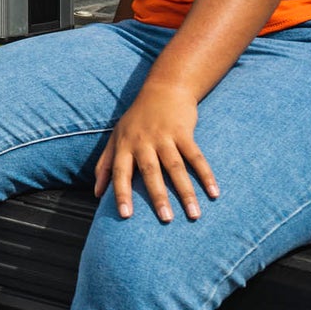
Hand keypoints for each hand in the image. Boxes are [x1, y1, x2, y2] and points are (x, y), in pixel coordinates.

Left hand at [94, 82, 218, 221]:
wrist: (163, 90)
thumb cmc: (136, 120)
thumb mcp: (115, 138)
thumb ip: (104, 165)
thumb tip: (96, 194)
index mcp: (124, 145)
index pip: (120, 172)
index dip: (121, 193)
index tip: (125, 216)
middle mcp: (143, 141)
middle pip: (151, 172)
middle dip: (158, 196)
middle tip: (165, 219)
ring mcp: (164, 136)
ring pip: (176, 167)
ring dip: (186, 192)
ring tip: (193, 215)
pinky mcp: (184, 132)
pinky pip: (196, 156)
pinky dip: (206, 175)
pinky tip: (214, 193)